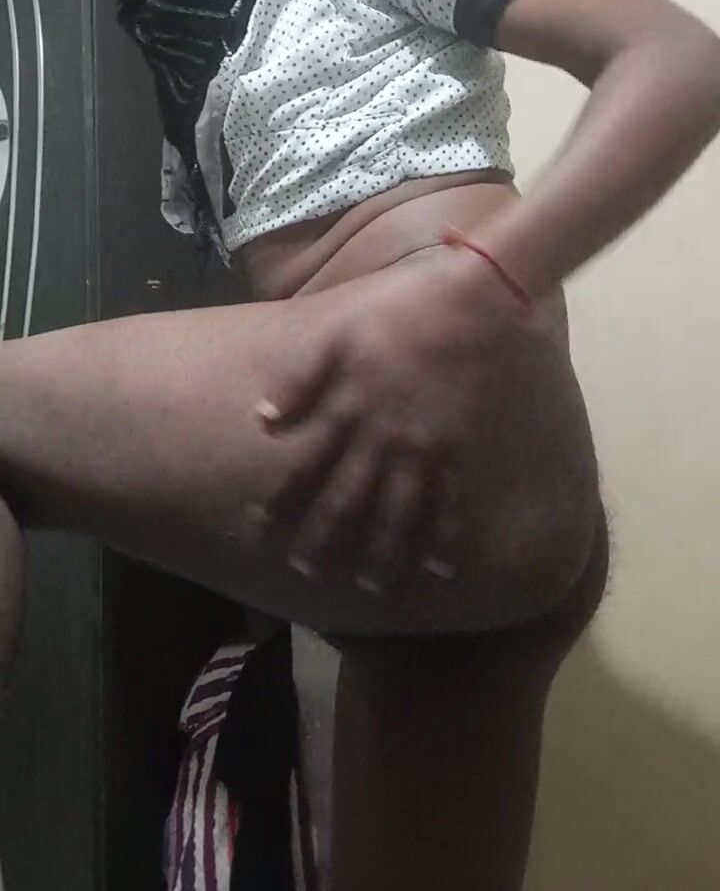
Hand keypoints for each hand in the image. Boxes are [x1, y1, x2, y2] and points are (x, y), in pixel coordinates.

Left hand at [249, 249, 540, 592]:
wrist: (468, 302)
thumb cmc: (399, 312)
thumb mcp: (338, 336)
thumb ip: (300, 380)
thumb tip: (263, 418)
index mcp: (345, 409)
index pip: (306, 466)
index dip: (284, 502)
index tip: (263, 530)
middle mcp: (379, 438)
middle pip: (346, 500)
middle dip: (326, 540)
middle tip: (310, 575)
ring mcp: (420, 448)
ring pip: (395, 512)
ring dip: (381, 553)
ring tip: (370, 588)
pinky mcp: (458, 448)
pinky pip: (450, 502)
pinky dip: (443, 538)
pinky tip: (440, 570)